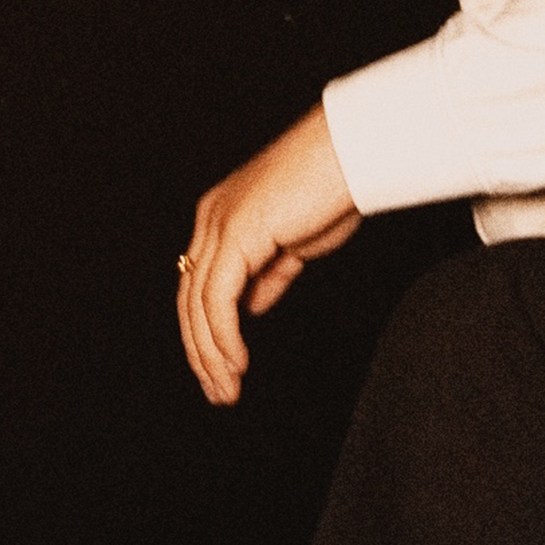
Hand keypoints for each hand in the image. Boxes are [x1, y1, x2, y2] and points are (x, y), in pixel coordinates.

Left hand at [178, 105, 362, 404]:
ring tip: (226, 389)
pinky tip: (237, 363)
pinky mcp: (236, 234)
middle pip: (190, 300)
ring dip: (211, 355)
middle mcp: (211, 219)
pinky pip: (218, 300)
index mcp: (222, 216)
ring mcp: (219, 225)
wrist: (354, 153)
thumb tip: (251, 307)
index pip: (201, 286)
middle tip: (218, 392)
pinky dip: (224, 337)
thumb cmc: (335, 186)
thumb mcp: (296, 242)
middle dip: (201, 352)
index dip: (207, 332)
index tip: (222, 370)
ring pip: (198, 306)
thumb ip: (269, 273)